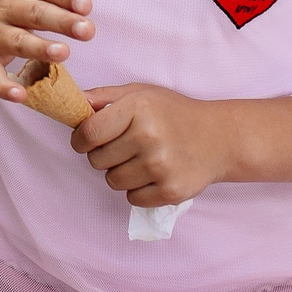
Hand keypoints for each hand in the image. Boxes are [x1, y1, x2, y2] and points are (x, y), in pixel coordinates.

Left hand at [73, 84, 234, 206]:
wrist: (220, 137)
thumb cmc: (174, 113)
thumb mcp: (140, 93)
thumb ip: (103, 97)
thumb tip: (71, 103)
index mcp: (138, 108)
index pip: (88, 134)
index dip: (80, 140)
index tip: (86, 141)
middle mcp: (149, 137)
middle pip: (96, 161)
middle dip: (104, 155)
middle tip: (126, 147)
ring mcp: (161, 166)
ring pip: (113, 181)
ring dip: (121, 173)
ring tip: (143, 159)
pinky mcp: (171, 191)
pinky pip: (132, 198)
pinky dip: (139, 190)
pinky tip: (155, 174)